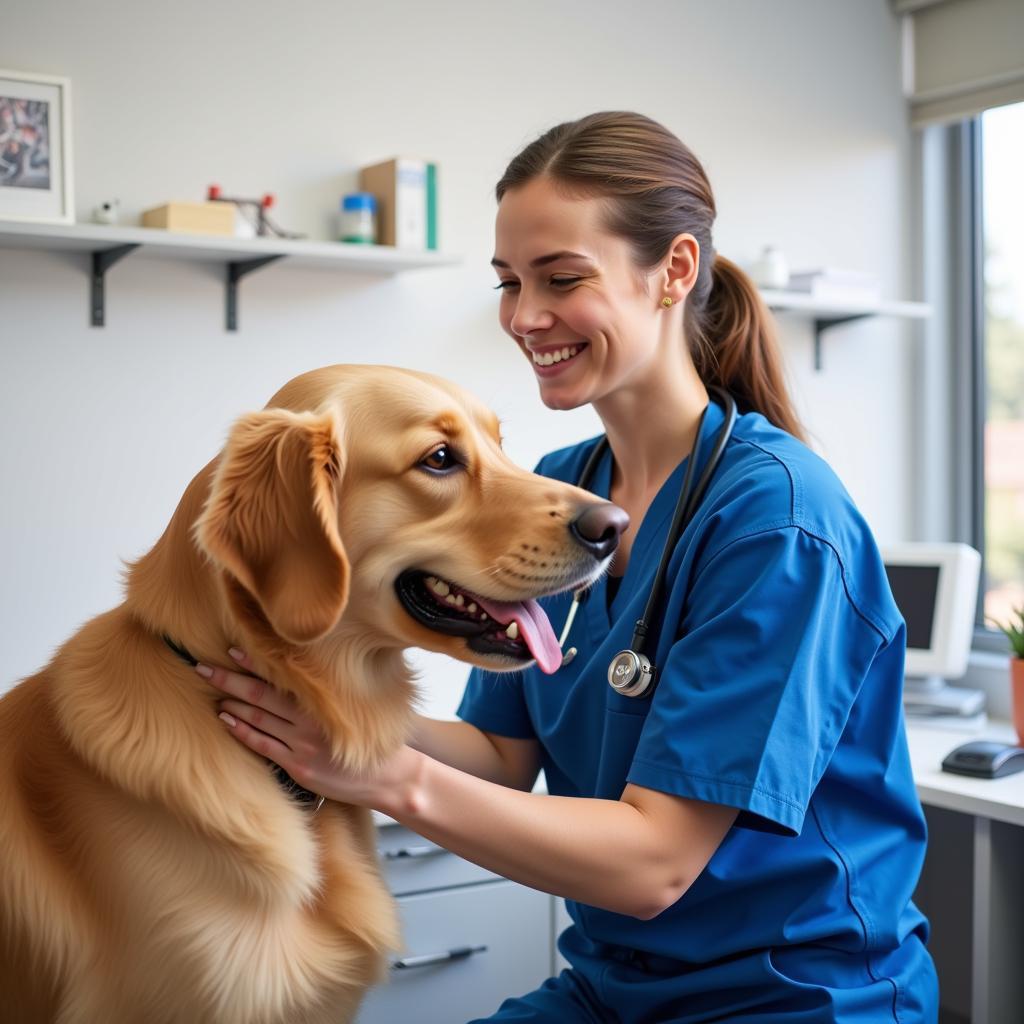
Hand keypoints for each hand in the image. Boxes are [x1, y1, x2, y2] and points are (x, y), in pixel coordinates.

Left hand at [197, 649, 420, 809]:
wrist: (387, 776)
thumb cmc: (370, 737)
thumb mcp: (352, 709)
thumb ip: (325, 694)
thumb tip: (297, 670)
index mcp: (324, 702)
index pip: (282, 677)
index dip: (255, 664)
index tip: (233, 650)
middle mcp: (310, 721)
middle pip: (262, 696)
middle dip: (231, 681)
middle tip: (204, 668)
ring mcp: (302, 746)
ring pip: (259, 719)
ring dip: (233, 704)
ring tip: (213, 692)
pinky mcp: (298, 767)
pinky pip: (263, 746)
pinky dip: (243, 731)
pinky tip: (227, 720)